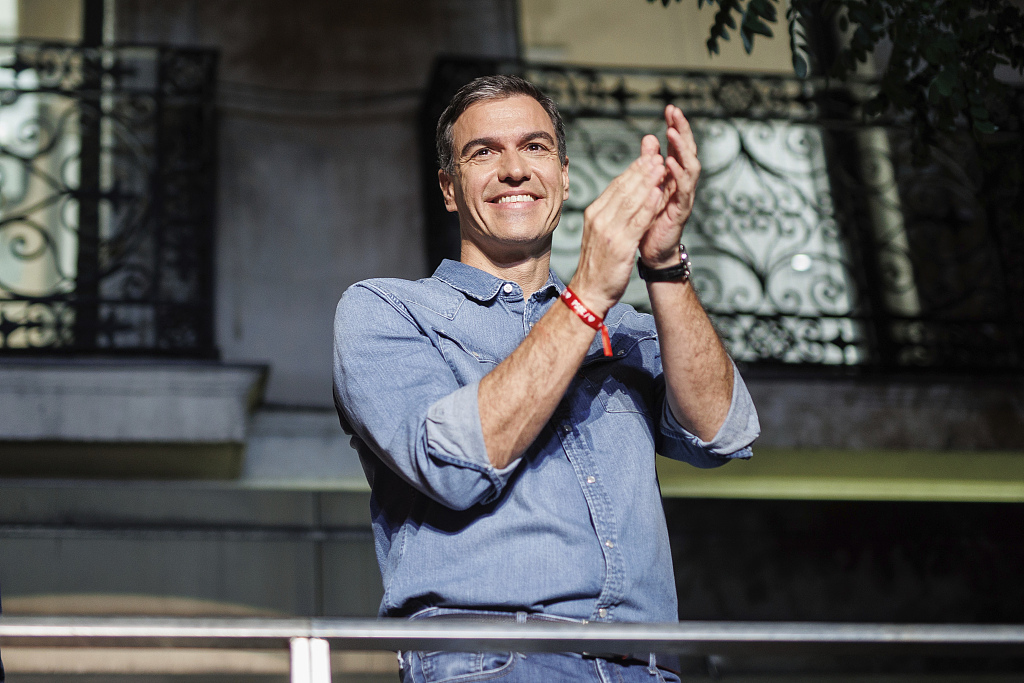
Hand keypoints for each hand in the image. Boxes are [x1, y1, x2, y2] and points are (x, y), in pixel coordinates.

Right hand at [569, 152, 668, 315]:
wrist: (589, 291)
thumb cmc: (597, 265)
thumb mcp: (600, 234)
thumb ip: (610, 214)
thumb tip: (623, 197)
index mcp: (594, 214)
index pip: (616, 186)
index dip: (633, 170)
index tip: (647, 157)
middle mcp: (600, 219)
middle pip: (624, 188)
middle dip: (642, 170)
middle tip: (657, 154)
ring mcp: (609, 231)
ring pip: (632, 200)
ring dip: (648, 181)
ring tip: (661, 166)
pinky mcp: (621, 245)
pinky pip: (638, 221)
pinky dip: (649, 205)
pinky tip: (659, 193)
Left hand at [638, 105, 700, 268]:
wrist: (653, 252)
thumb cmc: (650, 219)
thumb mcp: (647, 186)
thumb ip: (649, 163)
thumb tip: (650, 138)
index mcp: (674, 176)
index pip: (678, 146)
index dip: (676, 127)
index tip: (670, 109)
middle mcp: (682, 183)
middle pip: (687, 151)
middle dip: (682, 130)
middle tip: (674, 112)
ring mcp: (684, 196)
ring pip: (689, 167)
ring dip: (681, 148)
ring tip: (672, 132)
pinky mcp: (681, 211)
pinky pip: (683, 190)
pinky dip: (678, 175)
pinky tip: (671, 162)